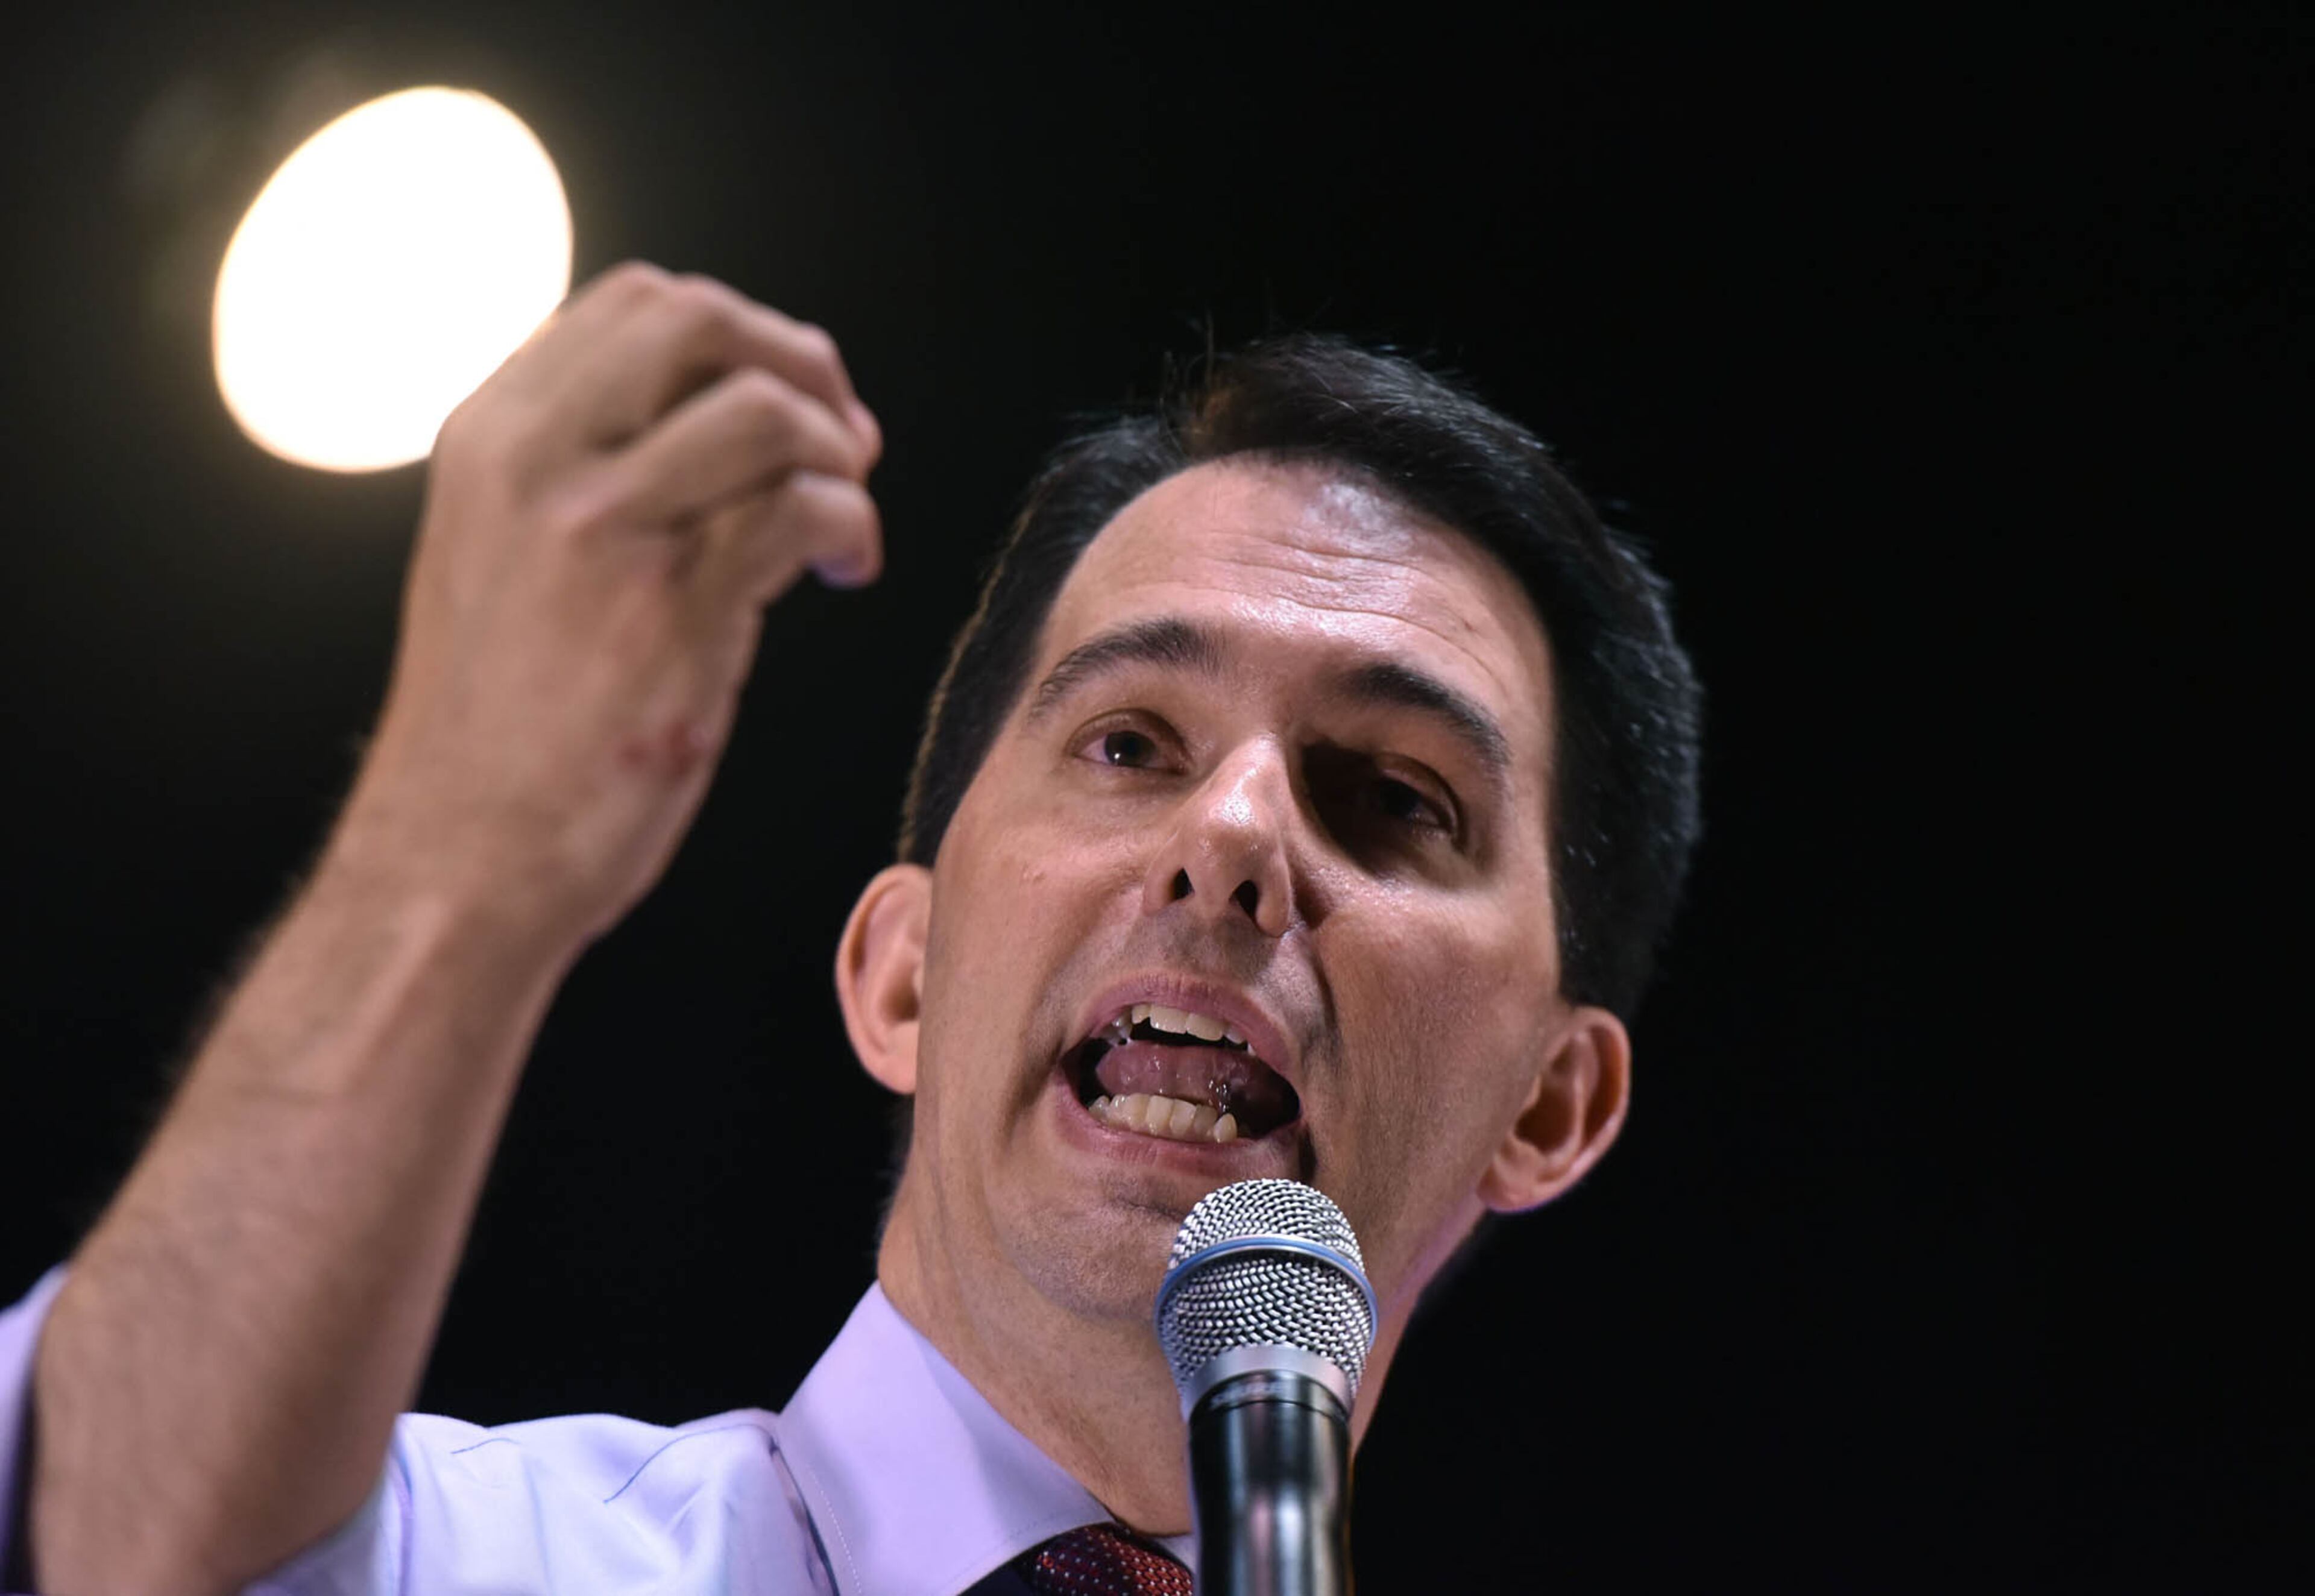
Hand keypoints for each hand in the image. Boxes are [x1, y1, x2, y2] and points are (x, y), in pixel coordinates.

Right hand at [332, 262, 882, 945]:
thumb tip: (717, 421)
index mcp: (490, 438)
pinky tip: (845, 572)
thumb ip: (581, 476)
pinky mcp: (674, 611)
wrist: (456, 861)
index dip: (739, 334)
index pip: (635, 302)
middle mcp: (535, 462)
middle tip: (841, 437)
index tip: (783, 395)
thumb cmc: (497, 730)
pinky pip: (801, 508)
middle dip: (801, 363)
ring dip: (837, 452)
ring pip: (765, 409)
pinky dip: (852, 526)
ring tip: (844, 516)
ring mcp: (602, 531)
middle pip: (703, 319)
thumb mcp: (504, 560)